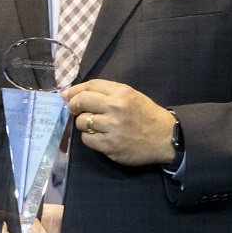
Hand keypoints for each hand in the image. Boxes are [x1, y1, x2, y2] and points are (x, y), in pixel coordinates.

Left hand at [60, 79, 175, 166]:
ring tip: (95, 125)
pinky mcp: (111, 146)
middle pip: (81, 102)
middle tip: (75, 110)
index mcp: (121, 93)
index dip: (74, 90)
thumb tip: (75, 93)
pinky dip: (90, 138)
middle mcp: (116, 108)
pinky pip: (87, 140)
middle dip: (74, 106)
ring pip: (82, 123)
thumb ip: (106, 92)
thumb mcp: (131, 95)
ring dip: (84, 124)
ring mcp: (113, 128)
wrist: (165, 137)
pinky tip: (100, 137)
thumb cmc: (146, 114)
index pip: (90, 86)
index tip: (66, 95)